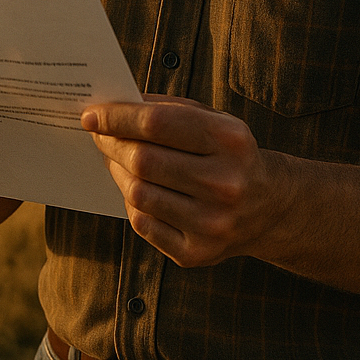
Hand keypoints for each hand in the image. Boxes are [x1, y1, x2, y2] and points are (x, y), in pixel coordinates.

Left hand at [83, 94, 283, 267]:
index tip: (91, 114)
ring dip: (117, 172)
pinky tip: (137, 188)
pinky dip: (132, 202)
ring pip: (138, 193)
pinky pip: (142, 223)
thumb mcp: (212, 119)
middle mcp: (225, 184)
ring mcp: (212, 223)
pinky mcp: (197, 252)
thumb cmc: (228, 154)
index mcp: (230, 141)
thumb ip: (166, 108)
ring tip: (117, 159)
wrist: (268, 207)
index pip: (157, 123)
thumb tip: (111, 108)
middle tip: (98, 135)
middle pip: (143, 160)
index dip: (117, 117)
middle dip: (111, 143)